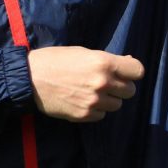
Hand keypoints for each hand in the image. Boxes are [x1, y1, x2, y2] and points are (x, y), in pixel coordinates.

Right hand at [28, 46, 143, 122]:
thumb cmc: (56, 60)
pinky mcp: (84, 115)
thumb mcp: (84, 52)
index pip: (138, 71)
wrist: (30, 79)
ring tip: (93, 92)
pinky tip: (84, 101)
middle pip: (130, 91)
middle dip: (121, 87)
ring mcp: (94, 101)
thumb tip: (128, 63)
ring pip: (117, 105)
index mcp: (104, 63)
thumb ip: (108, 60)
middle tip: (107, 83)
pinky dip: (97, 110)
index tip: (126, 72)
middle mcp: (102, 82)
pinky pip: (102, 115)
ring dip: (109, 100)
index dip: (132, 72)